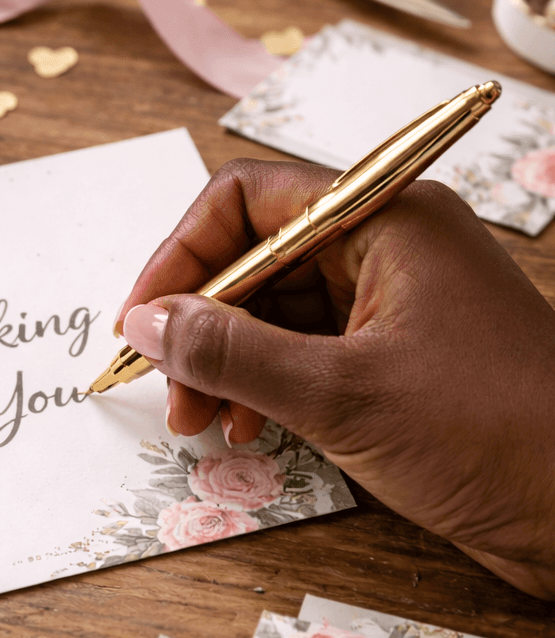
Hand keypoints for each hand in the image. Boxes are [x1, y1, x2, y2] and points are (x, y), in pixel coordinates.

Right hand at [118, 159, 554, 598]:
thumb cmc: (494, 436)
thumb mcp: (341, 395)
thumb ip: (232, 353)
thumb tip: (148, 321)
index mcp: (387, 219)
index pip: (250, 201)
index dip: (184, 256)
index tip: (142, 319)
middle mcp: (392, 248)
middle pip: (259, 257)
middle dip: (203, 323)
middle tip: (169, 392)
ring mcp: (400, 304)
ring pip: (281, 310)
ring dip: (229, 362)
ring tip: (204, 422)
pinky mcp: (404, 359)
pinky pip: (312, 350)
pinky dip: (269, 385)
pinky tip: (251, 429)